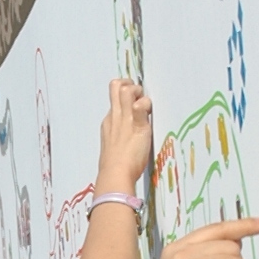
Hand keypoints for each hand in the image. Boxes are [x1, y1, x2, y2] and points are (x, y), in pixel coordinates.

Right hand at [94, 78, 153, 196]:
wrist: (115, 174)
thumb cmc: (115, 167)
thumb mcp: (114, 147)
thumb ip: (121, 136)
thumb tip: (128, 137)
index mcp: (109, 122)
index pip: (114, 98)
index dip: (124, 94)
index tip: (133, 102)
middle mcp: (114, 116)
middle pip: (116, 86)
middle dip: (128, 85)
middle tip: (138, 96)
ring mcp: (124, 119)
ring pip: (126, 89)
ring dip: (138, 91)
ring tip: (145, 107)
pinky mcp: (137, 124)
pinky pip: (141, 105)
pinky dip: (146, 105)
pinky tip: (149, 115)